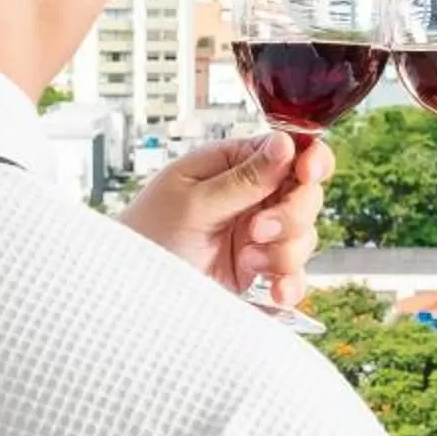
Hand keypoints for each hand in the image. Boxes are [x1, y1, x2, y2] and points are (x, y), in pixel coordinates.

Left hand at [119, 132, 333, 301]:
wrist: (126, 291)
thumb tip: (285, 143)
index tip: (307, 173)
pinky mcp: (257, 272)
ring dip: (285, 252)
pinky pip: (293, 275)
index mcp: (232, 166)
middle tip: (257, 231)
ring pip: (304, 236)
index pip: (289, 151)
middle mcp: (250, 198)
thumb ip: (244, 179)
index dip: (310, 159)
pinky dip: (291, 284)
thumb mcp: (192, 203)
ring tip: (248, 263)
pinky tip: (276, 292)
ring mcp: (256, 236)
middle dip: (291, 215)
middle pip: (305, 195)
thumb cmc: (146, 236)